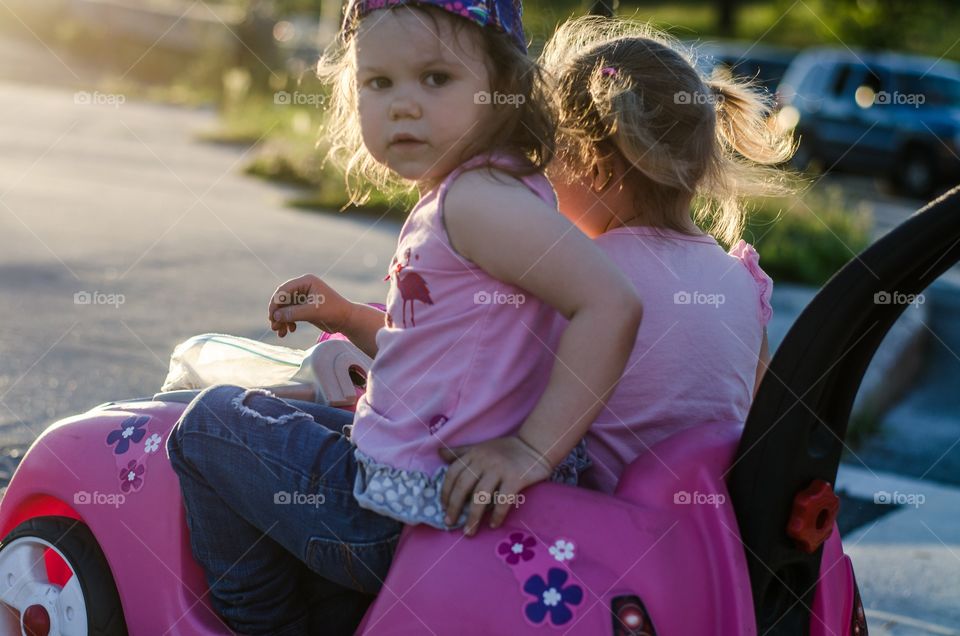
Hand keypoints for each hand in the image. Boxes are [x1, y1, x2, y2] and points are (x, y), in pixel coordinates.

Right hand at [268, 275, 350, 337]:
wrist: (347, 320)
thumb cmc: (333, 312)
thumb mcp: (313, 312)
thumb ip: (293, 313)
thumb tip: (275, 316)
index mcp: (306, 282)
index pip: (284, 290)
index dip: (275, 303)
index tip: (272, 317)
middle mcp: (303, 287)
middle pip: (282, 300)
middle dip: (277, 314)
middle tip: (274, 327)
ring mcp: (303, 298)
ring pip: (285, 308)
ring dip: (281, 320)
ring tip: (280, 333)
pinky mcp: (304, 307)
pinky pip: (291, 314)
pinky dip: (288, 322)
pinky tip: (289, 330)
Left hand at [438, 435, 553, 536]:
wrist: (535, 446)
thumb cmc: (506, 449)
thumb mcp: (481, 448)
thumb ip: (461, 452)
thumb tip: (439, 453)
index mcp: (474, 454)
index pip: (453, 473)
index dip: (446, 491)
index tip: (443, 507)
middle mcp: (484, 460)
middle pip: (463, 486)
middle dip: (454, 507)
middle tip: (450, 523)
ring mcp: (499, 469)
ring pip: (481, 496)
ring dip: (473, 517)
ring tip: (469, 531)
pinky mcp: (515, 479)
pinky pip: (503, 501)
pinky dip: (497, 515)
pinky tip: (493, 524)